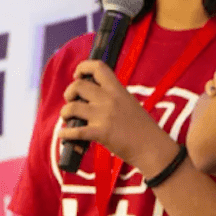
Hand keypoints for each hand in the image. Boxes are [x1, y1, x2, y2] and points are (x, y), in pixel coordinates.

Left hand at [59, 60, 177, 176]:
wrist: (152, 148)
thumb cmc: (143, 128)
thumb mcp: (129, 103)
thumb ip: (113, 96)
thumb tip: (93, 97)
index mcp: (118, 89)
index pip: (97, 67)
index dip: (83, 68)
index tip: (78, 76)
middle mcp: (109, 99)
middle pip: (78, 85)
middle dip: (69, 92)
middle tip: (71, 100)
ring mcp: (104, 116)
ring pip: (72, 107)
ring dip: (65, 113)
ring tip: (67, 118)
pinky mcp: (101, 133)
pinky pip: (75, 131)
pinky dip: (65, 134)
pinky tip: (63, 135)